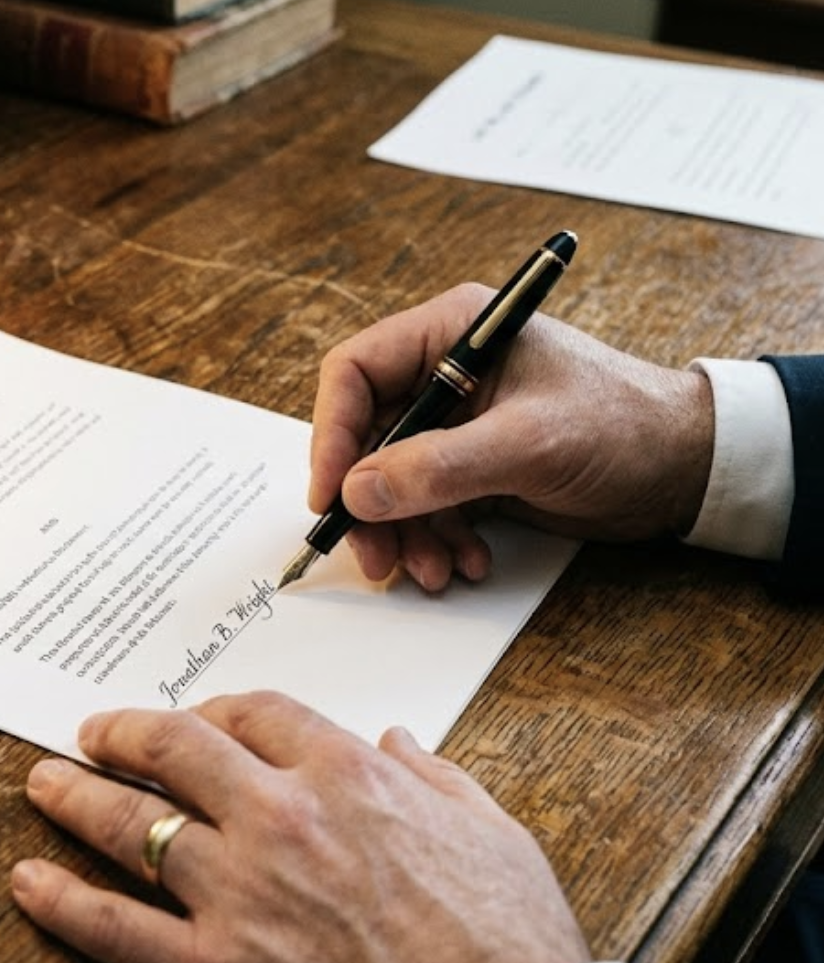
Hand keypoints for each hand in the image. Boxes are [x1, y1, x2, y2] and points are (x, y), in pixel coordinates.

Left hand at [11, 692, 591, 962]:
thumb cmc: (511, 944)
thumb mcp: (494, 835)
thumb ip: (438, 778)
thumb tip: (401, 742)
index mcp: (349, 776)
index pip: (253, 713)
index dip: (211, 708)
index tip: (193, 718)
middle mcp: (281, 819)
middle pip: (174, 749)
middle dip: (122, 734)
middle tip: (94, 734)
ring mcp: (240, 894)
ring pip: (132, 825)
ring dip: (76, 797)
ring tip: (43, 782)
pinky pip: (115, 926)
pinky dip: (62, 900)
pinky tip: (30, 881)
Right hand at [309, 283, 713, 589]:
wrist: (689, 467)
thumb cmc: (624, 425)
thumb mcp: (529, 444)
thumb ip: (439, 467)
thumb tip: (358, 493)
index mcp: (451, 333)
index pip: (355, 374)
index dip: (333, 435)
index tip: (331, 494)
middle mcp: (445, 372)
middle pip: (366, 437)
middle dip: (370, 503)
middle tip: (373, 555)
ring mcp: (458, 422)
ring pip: (392, 480)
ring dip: (404, 532)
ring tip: (431, 570)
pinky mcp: (474, 465)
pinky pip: (427, 505)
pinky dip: (437, 539)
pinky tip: (465, 562)